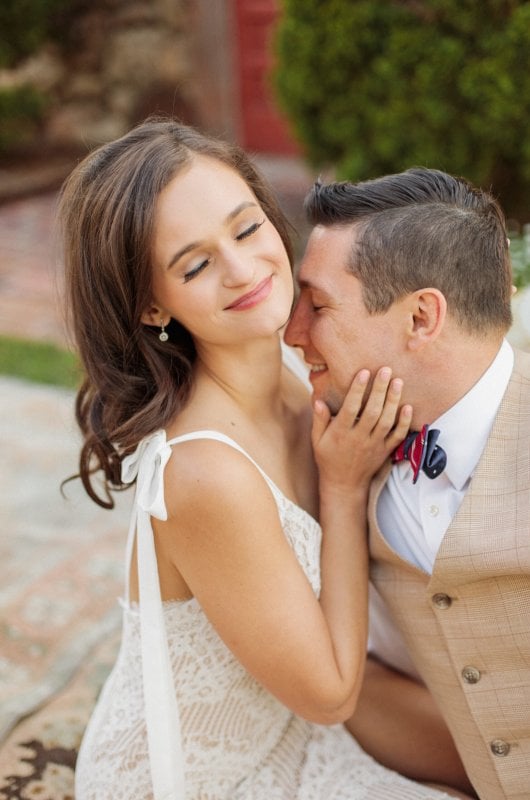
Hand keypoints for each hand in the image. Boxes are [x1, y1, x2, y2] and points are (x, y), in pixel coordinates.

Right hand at [312, 367, 411, 494]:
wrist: (344, 485)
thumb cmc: (328, 458)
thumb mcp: (318, 440)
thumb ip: (319, 420)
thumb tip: (318, 400)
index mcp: (341, 433)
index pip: (350, 408)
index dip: (357, 390)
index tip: (363, 372)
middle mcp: (359, 438)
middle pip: (372, 412)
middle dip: (380, 390)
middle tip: (386, 370)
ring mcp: (374, 445)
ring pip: (386, 421)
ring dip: (393, 401)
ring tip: (398, 382)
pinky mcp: (385, 451)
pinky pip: (397, 437)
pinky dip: (404, 423)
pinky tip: (408, 407)